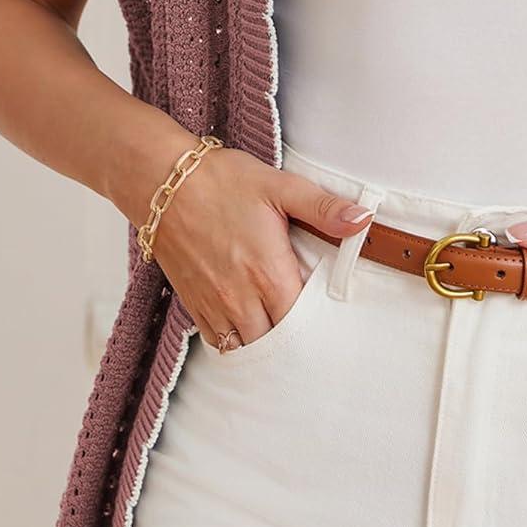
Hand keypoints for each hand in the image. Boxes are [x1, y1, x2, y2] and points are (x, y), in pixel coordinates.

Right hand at [134, 145, 376, 351]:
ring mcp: (214, 304)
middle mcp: (241, 297)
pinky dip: (236, 339)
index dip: (318, 320)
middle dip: (293, 334)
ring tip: (279, 324)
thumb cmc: (222, 181)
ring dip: (265, 339)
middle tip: (307, 319)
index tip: (328, 311)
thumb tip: (363, 220)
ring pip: (247, 345)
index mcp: (269, 272)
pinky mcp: (193, 303)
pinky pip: (218, 341)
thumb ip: (324, 208)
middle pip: (276, 340)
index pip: (303, 320)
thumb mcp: (280, 186)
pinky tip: (248, 323)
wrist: (163, 182)